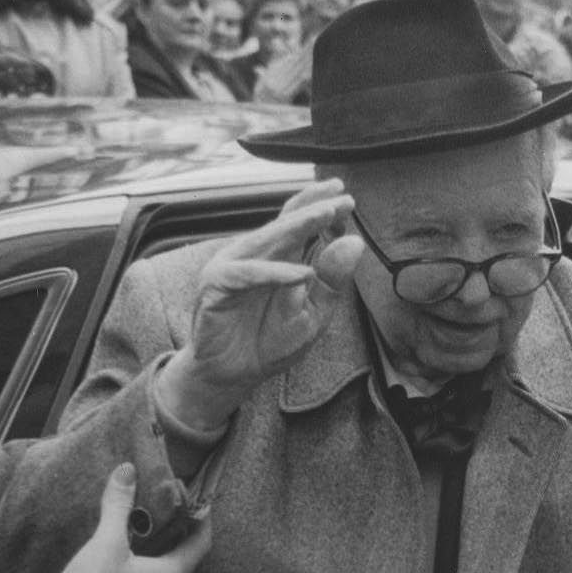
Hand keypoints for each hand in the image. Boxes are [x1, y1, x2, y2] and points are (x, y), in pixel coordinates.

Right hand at [23, 463, 212, 572]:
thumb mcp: (106, 541)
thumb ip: (119, 505)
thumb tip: (127, 470)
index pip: (201, 543)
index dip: (202, 518)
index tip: (196, 497)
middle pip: (187, 557)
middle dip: (184, 531)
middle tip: (174, 506)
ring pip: (170, 572)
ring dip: (166, 548)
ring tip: (154, 524)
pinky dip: (151, 563)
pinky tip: (132, 552)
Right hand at [154, 180, 362, 431]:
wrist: (234, 375)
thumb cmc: (270, 342)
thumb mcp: (314, 314)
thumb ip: (332, 281)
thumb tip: (355, 242)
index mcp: (279, 258)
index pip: (300, 222)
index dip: (322, 207)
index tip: (348, 199)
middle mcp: (255, 256)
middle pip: (286, 221)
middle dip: (316, 207)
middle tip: (343, 197)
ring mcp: (234, 268)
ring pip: (267, 239)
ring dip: (298, 226)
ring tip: (328, 216)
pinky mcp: (216, 287)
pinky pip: (246, 275)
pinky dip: (274, 274)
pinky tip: (302, 275)